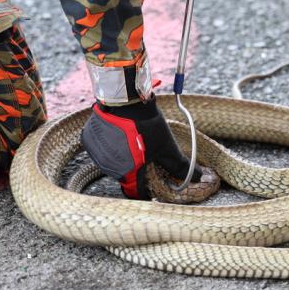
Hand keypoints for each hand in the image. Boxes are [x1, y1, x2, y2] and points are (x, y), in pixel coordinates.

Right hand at [81, 97, 201, 199]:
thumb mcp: (166, 146)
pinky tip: (121, 133)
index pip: (135, 192)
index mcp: (126, 172)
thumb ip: (179, 165)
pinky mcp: (89, 139)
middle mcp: (107, 167)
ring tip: (134, 140)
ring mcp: (96, 153)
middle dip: (136, 169)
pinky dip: (111, 144)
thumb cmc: (147, 124)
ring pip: (112, 162)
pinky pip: (101, 149)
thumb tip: (199, 177)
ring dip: (123, 156)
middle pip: (124, 176)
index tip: (154, 180)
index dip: (146, 189)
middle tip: (146, 154)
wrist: (126, 98)